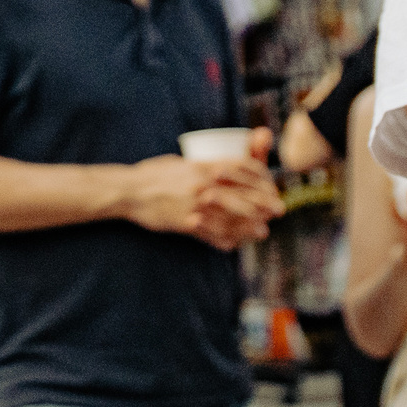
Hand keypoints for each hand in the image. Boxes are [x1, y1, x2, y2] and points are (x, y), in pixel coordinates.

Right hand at [124, 153, 281, 248]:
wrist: (128, 191)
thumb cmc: (153, 174)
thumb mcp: (181, 162)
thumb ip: (203, 166)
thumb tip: (224, 168)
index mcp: (204, 166)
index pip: (244, 169)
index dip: (263, 178)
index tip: (271, 185)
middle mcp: (204, 185)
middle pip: (246, 194)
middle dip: (266, 203)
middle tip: (279, 210)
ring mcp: (196, 206)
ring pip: (233, 217)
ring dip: (251, 226)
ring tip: (261, 231)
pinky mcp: (186, 224)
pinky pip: (212, 234)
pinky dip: (225, 240)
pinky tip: (233, 244)